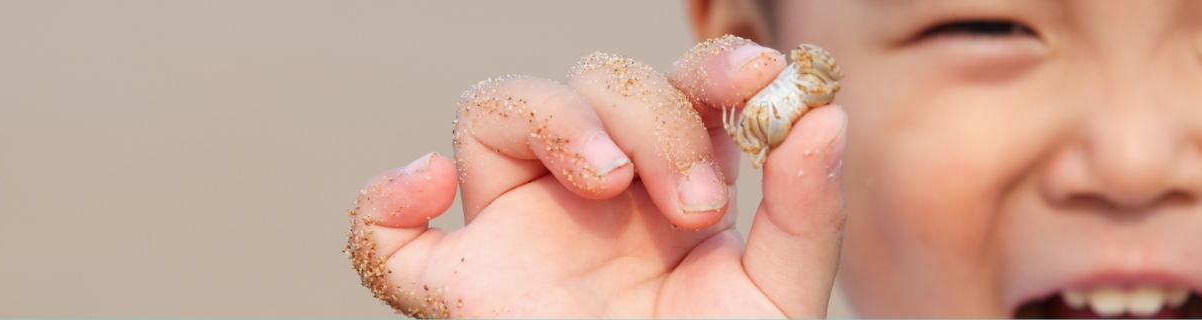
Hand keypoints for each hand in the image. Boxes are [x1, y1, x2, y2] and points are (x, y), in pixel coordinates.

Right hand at [346, 36, 847, 317]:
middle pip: (593, 84)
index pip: (679, 87)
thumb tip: (817, 113)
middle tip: (697, 200)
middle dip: (652, 117)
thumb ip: (801, 212)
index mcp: (671, 190)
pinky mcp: (460, 292)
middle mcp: (592, 197)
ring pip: (496, 111)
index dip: (711, 65)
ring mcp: (519, 236)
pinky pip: (384, 241)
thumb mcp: (779, 300)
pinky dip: (385, 204)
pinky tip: (428, 190)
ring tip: (608, 181)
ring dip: (557, 118)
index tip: (756, 76)